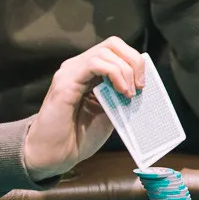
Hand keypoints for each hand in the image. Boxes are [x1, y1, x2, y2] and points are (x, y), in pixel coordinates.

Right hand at [23, 36, 145, 179]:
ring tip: (130, 93)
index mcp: (90, 73)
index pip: (115, 50)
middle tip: (140, 86)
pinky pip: (94, 63)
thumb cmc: (78, 137)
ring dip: (125, 70)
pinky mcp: (65, 81)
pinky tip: (121, 91)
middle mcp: (79, 67)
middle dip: (133, 60)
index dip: (134, 61)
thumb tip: (141, 86)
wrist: (55, 155)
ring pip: (105, 51)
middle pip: (112, 44)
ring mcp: (71, 71)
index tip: (143, 85)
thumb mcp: (109, 112)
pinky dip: (114, 73)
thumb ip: (120, 95)